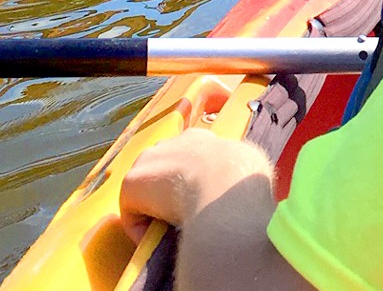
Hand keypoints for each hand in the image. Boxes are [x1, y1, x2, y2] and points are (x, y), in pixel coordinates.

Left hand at [118, 129, 274, 241]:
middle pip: (164, 166)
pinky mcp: (132, 183)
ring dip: (155, 209)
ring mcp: (151, 160)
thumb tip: (238, 188)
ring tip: (171, 232)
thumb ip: (235, 173)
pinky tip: (160, 242)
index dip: (193, 178)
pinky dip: (142, 231)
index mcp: (204, 139)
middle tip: (184, 216)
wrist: (224, 191)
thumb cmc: (244, 184)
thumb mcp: (250, 168)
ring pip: (147, 189)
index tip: (201, 199)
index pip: (191, 155)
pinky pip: (133, 215)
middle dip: (169, 189)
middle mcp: (174, 141)